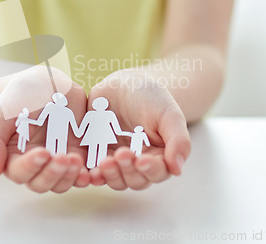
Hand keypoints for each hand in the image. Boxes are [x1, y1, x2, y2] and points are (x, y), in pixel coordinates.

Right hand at [0, 66, 89, 192]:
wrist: (46, 82)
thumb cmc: (20, 96)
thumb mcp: (2, 113)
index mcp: (14, 157)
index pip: (20, 173)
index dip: (31, 166)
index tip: (43, 151)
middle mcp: (35, 164)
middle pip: (41, 183)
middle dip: (53, 174)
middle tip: (63, 157)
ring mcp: (57, 161)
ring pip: (62, 182)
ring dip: (70, 176)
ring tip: (76, 159)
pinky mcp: (78, 154)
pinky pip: (82, 172)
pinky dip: (87, 175)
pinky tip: (91, 169)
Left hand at [87, 69, 190, 189]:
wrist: (124, 84)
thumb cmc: (151, 97)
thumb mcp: (169, 114)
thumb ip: (178, 140)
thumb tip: (177, 169)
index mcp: (160, 156)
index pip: (158, 172)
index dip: (150, 170)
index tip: (141, 160)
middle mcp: (139, 163)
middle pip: (135, 180)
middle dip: (127, 170)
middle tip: (121, 154)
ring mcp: (117, 161)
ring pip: (115, 179)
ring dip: (110, 175)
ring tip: (104, 161)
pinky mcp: (97, 154)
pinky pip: (94, 170)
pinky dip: (91, 174)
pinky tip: (87, 170)